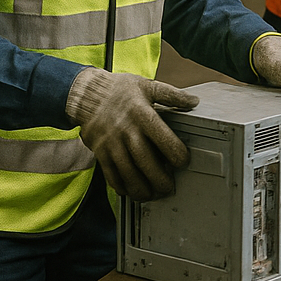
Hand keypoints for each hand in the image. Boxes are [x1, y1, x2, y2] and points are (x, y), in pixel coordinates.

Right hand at [66, 68, 195, 201]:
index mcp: (141, 114)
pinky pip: (111, 175)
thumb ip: (172, 95)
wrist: (86, 94)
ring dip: (141, 188)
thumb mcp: (148, 86)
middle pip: (145, 161)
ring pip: (127, 173)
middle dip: (159, 179)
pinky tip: (131, 191)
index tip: (184, 161)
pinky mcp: (100, 152)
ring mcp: (111, 144)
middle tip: (169, 188)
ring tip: (152, 195)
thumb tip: (194, 101)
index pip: (162, 138)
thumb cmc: (119, 89)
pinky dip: (122, 187)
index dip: (176, 153)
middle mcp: (126, 131)